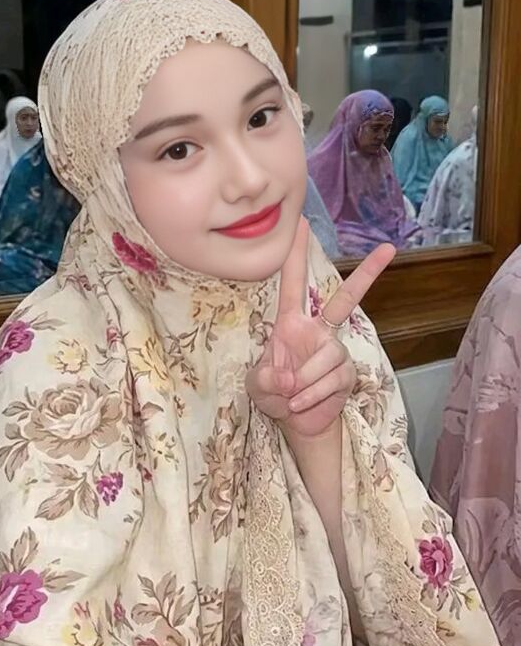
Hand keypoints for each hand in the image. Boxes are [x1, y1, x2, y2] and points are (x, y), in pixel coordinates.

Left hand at [246, 217, 394, 439]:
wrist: (296, 422)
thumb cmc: (273, 393)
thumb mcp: (256, 384)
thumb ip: (265, 377)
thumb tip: (288, 375)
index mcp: (292, 322)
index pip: (293, 283)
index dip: (296, 254)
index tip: (302, 223)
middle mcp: (318, 330)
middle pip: (346, 298)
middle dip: (367, 274)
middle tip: (388, 249)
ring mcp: (335, 350)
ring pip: (328, 355)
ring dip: (305, 379)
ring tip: (290, 395)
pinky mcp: (346, 373)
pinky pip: (332, 379)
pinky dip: (312, 395)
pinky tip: (299, 404)